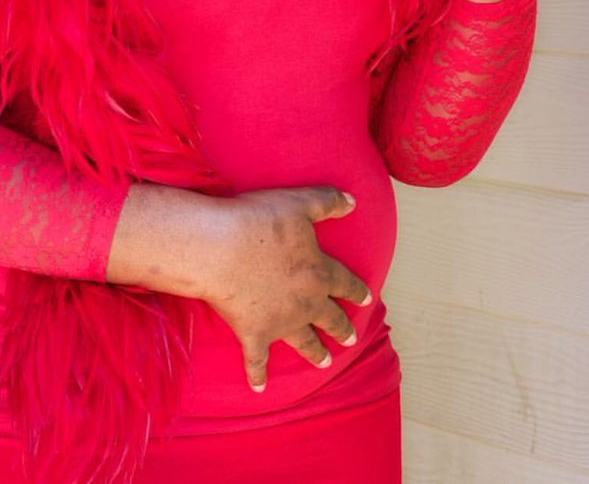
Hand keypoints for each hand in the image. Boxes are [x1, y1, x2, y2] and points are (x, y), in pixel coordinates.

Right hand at [198, 185, 371, 392]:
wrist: (221, 249)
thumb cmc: (260, 221)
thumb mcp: (300, 202)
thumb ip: (329, 201)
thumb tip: (354, 201)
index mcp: (320, 272)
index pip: (346, 283)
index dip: (357, 290)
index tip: (367, 299)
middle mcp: (306, 303)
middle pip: (330, 318)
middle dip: (341, 328)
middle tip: (350, 339)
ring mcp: (281, 322)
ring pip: (304, 341)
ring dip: (315, 353)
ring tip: (323, 363)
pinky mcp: (254, 335)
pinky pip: (257, 360)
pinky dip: (258, 375)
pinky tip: (260, 388)